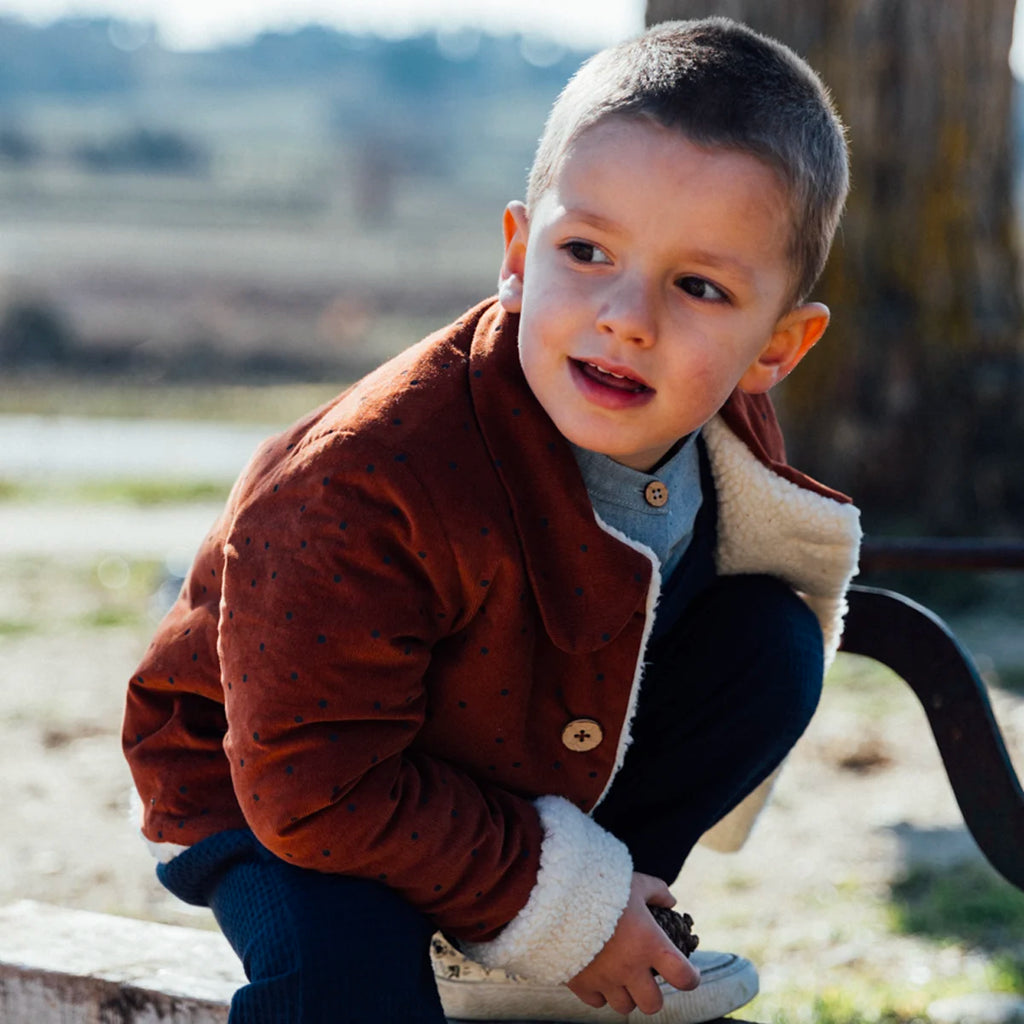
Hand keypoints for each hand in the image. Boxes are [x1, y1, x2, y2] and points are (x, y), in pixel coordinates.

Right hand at [567, 872, 699, 1016]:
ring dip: (627, 994)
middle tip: (647, 977)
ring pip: (625, 1007)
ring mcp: (605, 979)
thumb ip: (657, 891)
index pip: (684, 977)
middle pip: (653, 1004)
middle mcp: (630, 968)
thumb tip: (671, 900)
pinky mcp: (581, 983)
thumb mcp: (635, 882)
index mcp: (650, 944)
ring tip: (621, 975)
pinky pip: (597, 1002)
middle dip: (652, 993)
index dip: (691, 978)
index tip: (688, 972)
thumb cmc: (601, 887)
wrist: (557, 896)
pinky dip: (601, 993)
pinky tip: (599, 974)